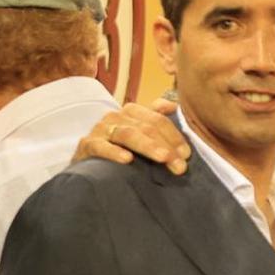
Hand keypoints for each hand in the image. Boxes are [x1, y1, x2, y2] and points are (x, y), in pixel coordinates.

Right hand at [74, 97, 190, 173]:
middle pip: (146, 127)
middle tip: (180, 166)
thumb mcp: (143, 136)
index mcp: (132, 112)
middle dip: (166, 146)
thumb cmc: (122, 151)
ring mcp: (100, 130)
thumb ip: (158, 120)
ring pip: (128, 134)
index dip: (175, 136)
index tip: (187, 155)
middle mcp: (116, 117)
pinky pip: (100, 146)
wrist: (91, 168)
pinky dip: (114, 152)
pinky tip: (128, 160)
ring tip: (163, 158)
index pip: (158, 119)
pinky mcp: (87, 145)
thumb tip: (172, 106)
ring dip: (148, 147)